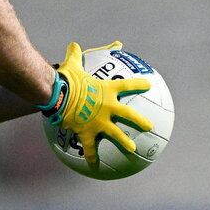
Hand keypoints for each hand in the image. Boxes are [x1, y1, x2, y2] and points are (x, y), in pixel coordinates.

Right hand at [40, 41, 152, 164]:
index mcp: (107, 90)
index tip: (148, 85)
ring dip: (125, 142)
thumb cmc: (66, 78)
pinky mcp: (87, 132)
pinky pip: (91, 148)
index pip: (127, 85)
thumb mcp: (72, 64)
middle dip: (141, 121)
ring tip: (133, 149)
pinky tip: (94, 166)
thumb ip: (76, 54)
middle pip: (129, 114)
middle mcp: (108, 107)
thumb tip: (73, 44)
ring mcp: (99, 122)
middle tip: (150, 126)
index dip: (138, 85)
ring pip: (116, 134)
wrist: (59, 96)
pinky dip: (92, 157)